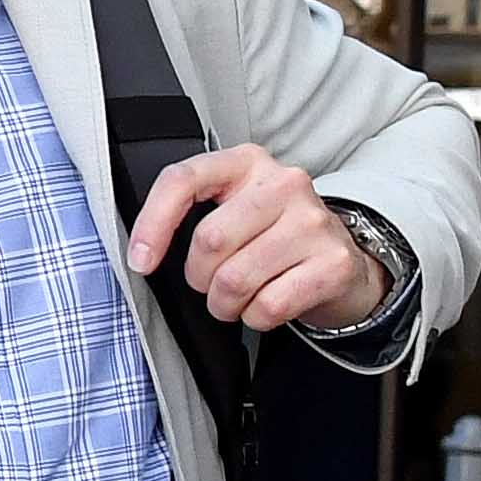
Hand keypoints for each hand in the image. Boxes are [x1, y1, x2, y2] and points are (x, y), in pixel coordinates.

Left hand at [126, 144, 385, 332]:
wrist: (340, 261)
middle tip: (212, 283)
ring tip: (238, 298)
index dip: (153, 224)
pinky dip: (255, 318)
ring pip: (235, 280)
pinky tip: (266, 305)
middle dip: (199, 277)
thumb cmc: (273, 236)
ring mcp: (312, 222)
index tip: (140, 260)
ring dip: (225, 304)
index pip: (183, 180)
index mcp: (247, 163)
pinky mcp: (333, 262)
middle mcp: (284, 183)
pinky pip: (268, 306)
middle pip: (209, 241)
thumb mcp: (233, 208)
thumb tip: (141, 253)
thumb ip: (192, 213)